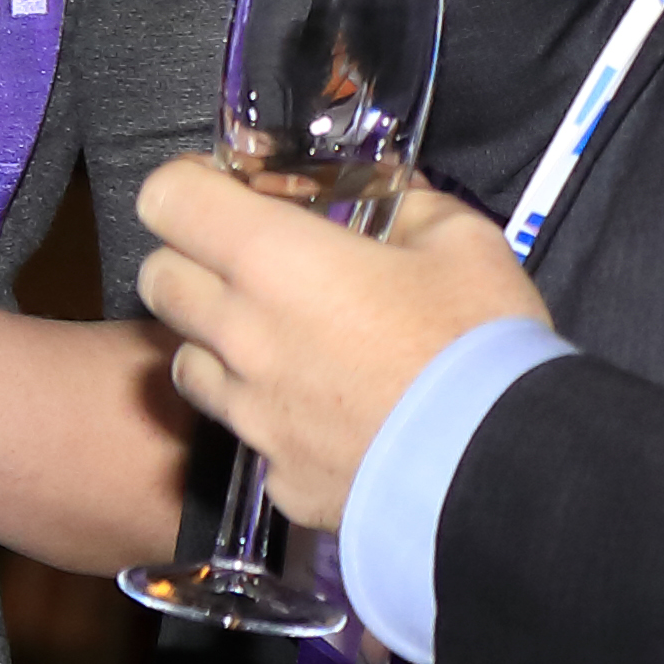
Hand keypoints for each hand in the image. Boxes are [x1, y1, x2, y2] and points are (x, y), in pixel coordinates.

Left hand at [128, 154, 545, 524]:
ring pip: (187, 363)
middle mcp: (240, 335)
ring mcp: (250, 413)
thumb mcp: (464, 242)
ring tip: (284, 347)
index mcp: (274, 260)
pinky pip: (247, 435)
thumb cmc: (480, 344)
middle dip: (191, 262)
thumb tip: (391, 200)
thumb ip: (410, 207)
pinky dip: (270, 420)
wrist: (505, 471)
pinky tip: (324, 420)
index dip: (189, 187)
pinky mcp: (273, 476)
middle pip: (158, 279)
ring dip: (218, 345)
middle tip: (252, 268)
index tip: (225, 193)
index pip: (166, 198)